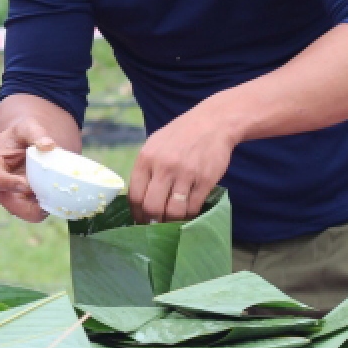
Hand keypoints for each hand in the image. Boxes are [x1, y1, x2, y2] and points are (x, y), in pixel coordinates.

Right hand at [0, 118, 55, 222]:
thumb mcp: (26, 127)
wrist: (24, 146)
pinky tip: (61, 196)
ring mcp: (10, 199)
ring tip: (58, 195)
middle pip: (10, 205)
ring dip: (43, 207)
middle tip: (50, 196)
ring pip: (27, 213)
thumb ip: (36, 133)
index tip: (25, 184)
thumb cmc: (21, 136)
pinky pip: (37, 213)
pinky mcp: (25, 205)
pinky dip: (49, 207)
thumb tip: (48, 146)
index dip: (8, 183)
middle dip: (30, 204)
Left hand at [129, 103, 236, 222]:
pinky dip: (189, 215)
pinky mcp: (205, 180)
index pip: (135, 196)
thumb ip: (145, 170)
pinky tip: (186, 213)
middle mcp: (164, 167)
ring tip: (171, 220)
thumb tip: (138, 201)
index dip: (136, 213)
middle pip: (152, 207)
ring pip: (174, 211)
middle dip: (152, 222)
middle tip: (156, 224)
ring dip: (171, 221)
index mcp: (146, 158)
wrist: (212, 123)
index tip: (140, 220)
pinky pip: (193, 207)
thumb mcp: (154, 145)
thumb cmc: (180, 135)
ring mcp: (186, 174)